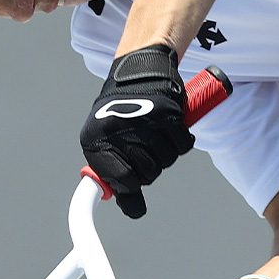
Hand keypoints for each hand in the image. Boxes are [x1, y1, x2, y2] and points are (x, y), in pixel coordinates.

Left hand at [79, 45, 193, 218]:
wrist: (140, 69)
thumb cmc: (123, 110)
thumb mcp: (107, 140)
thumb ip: (115, 174)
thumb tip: (132, 209)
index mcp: (96, 140)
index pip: (121, 182)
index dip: (130, 187)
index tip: (133, 183)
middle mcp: (117, 131)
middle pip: (147, 175)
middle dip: (151, 166)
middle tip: (146, 148)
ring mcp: (143, 122)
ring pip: (166, 161)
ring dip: (166, 152)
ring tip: (157, 135)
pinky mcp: (167, 113)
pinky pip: (182, 145)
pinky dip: (181, 140)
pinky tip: (172, 129)